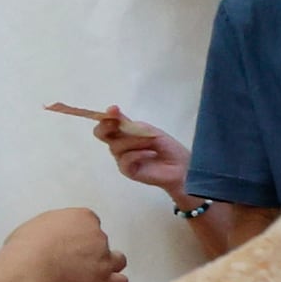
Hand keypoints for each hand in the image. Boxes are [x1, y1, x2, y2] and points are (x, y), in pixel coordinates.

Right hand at [9, 208, 134, 281]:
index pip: (90, 223)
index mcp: (82, 217)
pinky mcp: (102, 279)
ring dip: (107, 266)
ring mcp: (103, 257)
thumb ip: (53, 230)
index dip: (80, 235)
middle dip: (90, 251)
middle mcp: (97, 235)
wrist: (29, 267)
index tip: (70, 243)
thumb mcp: (36, 226)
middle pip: (102, 242)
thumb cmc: (26, 248)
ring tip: (91, 273)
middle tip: (73, 261)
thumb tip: (49, 239)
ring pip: (117, 260)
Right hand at [51, 102, 187, 199]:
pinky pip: (125, 160)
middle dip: (106, 126)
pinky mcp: (128, 171)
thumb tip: (112, 110)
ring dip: (134, 141)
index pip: (106, 124)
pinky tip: (151, 153)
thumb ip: (129, 123)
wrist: (179, 165)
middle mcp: (119, 145)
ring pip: (116, 146)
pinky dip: (139, 154)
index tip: (114, 110)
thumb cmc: (165, 146)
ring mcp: (122, 159)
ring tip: (151, 142)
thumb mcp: (148, 130)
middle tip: (116, 124)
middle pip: (101, 134)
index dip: (106, 116)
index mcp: (123, 133)